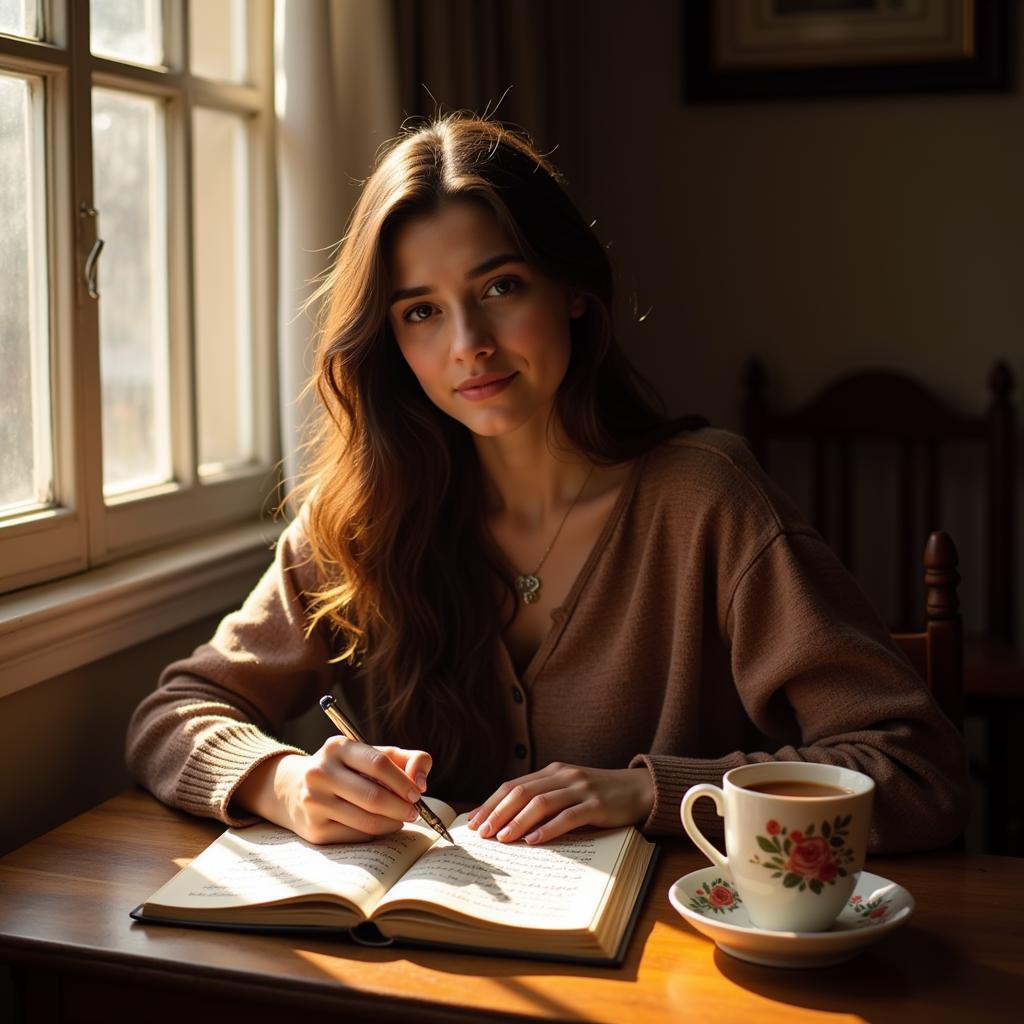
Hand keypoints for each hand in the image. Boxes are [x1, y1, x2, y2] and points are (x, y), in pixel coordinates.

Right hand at [234, 738, 432, 844]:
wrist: (294, 789)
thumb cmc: (346, 770)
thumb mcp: (370, 755)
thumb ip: (405, 759)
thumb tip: (422, 781)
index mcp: (337, 747)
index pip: (378, 763)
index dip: (403, 781)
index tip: (418, 793)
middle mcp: (320, 772)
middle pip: (374, 796)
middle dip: (402, 807)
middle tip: (415, 812)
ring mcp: (314, 802)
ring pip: (367, 820)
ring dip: (393, 823)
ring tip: (401, 819)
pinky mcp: (313, 829)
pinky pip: (356, 836)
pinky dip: (376, 833)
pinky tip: (380, 826)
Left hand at [466, 763, 654, 844]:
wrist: (639, 789)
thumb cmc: (599, 795)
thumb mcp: (568, 791)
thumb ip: (544, 799)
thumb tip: (508, 823)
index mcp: (552, 771)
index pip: (513, 786)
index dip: (491, 803)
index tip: (472, 821)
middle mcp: (563, 775)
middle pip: (521, 792)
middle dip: (497, 813)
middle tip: (481, 832)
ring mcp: (580, 788)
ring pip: (541, 803)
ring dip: (517, 821)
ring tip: (502, 838)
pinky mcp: (596, 804)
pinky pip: (568, 817)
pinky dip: (548, 829)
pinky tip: (534, 841)